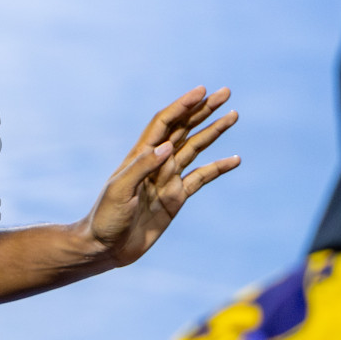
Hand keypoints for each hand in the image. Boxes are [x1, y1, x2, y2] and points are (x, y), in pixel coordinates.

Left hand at [86, 87, 239, 269]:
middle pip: (183, 129)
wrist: (106, 247)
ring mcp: (168, 179)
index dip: (182, 106)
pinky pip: (201, 178)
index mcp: (140, 156)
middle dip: (204, 110)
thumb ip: (142, 167)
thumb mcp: (120, 191)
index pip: (165, 123)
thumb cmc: (106, 217)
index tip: (202, 92)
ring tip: (232, 115)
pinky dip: (218, 167)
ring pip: (195, 148)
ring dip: (213, 131)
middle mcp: (157, 162)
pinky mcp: (176, 198)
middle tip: (225, 93)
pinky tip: (234, 159)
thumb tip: (167, 146)